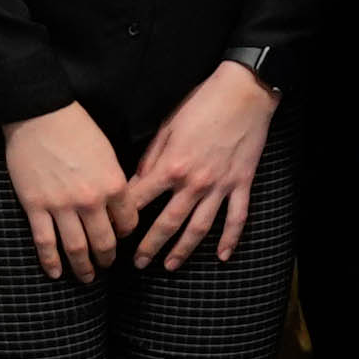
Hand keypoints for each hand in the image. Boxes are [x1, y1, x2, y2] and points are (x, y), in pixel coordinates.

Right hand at [0, 103, 135, 281]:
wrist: (39, 115)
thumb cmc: (77, 128)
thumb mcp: (108, 153)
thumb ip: (115, 181)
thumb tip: (119, 205)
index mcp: (114, 185)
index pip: (128, 222)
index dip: (126, 234)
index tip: (122, 238)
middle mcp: (90, 200)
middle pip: (104, 241)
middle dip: (107, 258)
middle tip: (107, 266)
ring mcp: (61, 206)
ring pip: (76, 248)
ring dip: (83, 267)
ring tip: (87, 277)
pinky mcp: (35, 206)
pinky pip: (45, 242)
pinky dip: (51, 261)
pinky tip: (55, 274)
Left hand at [117, 60, 274, 267]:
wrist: (244, 94)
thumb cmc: (202, 105)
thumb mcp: (167, 127)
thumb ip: (151, 158)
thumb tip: (138, 182)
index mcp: (171, 167)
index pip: (141, 200)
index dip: (124, 218)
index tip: (114, 231)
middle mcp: (195, 183)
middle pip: (168, 223)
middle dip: (150, 246)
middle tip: (138, 264)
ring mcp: (221, 186)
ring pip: (200, 227)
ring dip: (184, 249)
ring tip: (170, 265)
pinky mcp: (241, 184)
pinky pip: (237, 218)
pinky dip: (230, 239)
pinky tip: (222, 256)